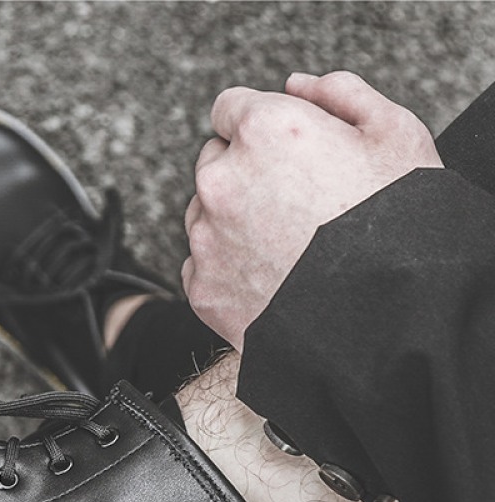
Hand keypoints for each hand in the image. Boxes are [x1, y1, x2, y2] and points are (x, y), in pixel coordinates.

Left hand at [182, 71, 443, 350]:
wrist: (382, 320)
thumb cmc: (397, 226)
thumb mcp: (394, 136)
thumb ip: (338, 95)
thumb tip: (295, 86)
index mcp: (263, 132)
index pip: (229, 108)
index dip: (258, 127)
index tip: (280, 149)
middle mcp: (221, 182)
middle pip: (213, 163)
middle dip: (244, 174)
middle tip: (294, 203)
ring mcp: (206, 240)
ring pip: (203, 217)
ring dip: (232, 223)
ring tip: (286, 248)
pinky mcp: (202, 290)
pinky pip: (200, 268)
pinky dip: (226, 270)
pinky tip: (269, 279)